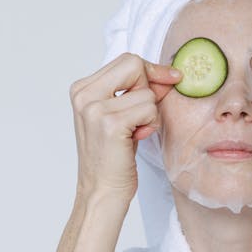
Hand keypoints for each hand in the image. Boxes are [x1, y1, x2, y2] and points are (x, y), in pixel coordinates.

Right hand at [69, 53, 181, 201]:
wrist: (102, 191)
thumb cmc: (113, 156)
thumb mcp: (121, 115)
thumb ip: (138, 90)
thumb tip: (169, 74)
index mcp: (82, 89)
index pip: (126, 60)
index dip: (150, 70)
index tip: (168, 79)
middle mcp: (83, 94)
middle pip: (134, 65)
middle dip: (149, 88)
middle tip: (143, 115)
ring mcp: (94, 108)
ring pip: (146, 92)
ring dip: (150, 114)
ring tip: (134, 133)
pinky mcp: (110, 124)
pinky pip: (149, 109)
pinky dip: (150, 125)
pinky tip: (135, 140)